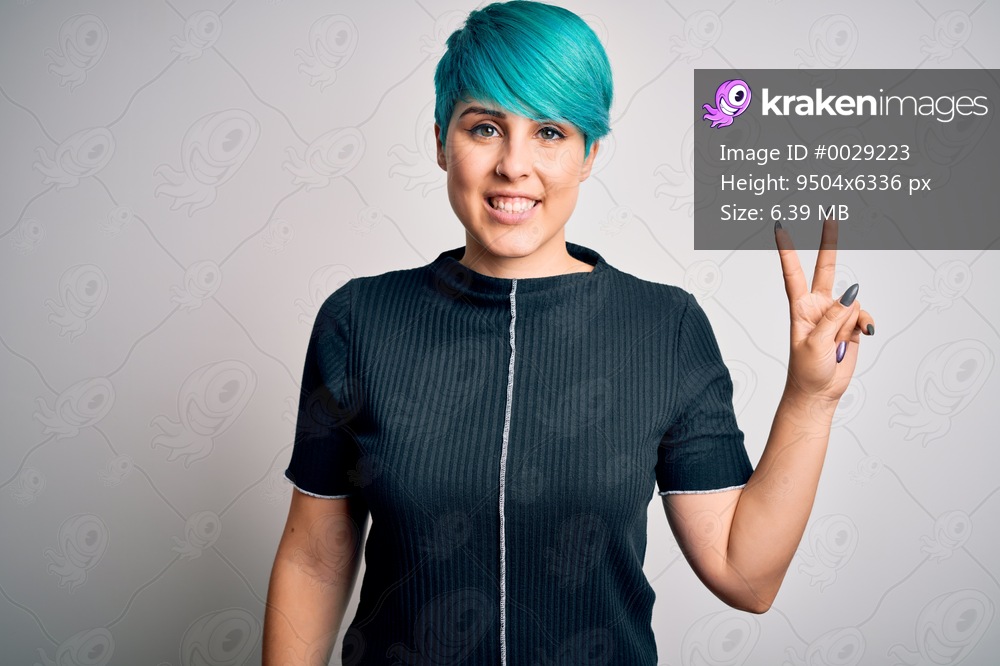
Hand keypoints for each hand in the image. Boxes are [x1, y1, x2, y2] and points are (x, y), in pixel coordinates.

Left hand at [775, 218, 873, 402]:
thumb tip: (852, 294)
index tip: (780, 227)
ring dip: (850, 322)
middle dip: (829, 242)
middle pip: (825, 268)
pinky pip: (864, 316)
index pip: (792, 272)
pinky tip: (860, 336)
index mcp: (799, 307)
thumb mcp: (814, 344)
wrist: (818, 392)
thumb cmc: (807, 371)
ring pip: (853, 303)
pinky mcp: (851, 326)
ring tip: (838, 343)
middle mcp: (818, 306)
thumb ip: (833, 318)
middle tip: (831, 214)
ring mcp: (835, 315)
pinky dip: (865, 324)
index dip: (787, 250)